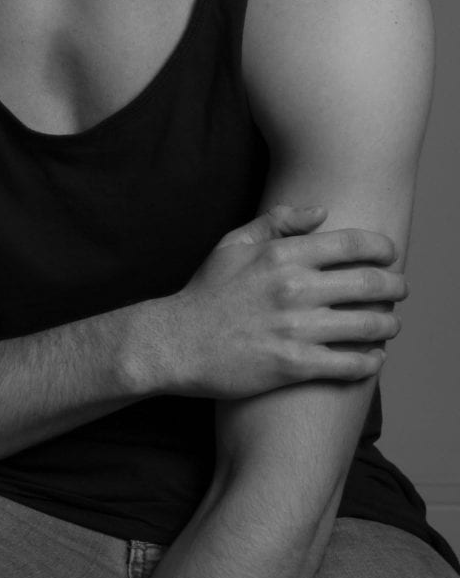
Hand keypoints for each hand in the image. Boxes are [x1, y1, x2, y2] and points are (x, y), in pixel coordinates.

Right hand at [153, 204, 405, 398]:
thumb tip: (321, 212)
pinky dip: (370, 362)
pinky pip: (349, 364)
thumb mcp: (234, 243)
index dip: (381, 248)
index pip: (351, 244)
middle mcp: (294, 289)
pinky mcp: (293, 365)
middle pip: (368, 283)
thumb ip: (278, 222)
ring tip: (390, 325)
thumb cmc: (207, 292)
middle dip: (394, 287)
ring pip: (367, 325)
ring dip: (388, 325)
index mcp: (282, 255)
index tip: (389, 255)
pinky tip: (373, 358)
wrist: (177, 342)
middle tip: (400, 290)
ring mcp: (295, 329)